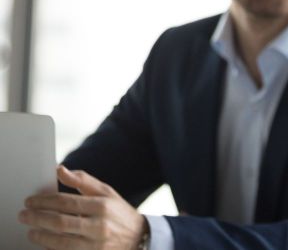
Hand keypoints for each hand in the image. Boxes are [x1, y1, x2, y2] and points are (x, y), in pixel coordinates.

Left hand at [18, 165, 146, 249]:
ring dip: (41, 236)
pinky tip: (45, 243)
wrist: (139, 238)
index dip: (44, 201)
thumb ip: (83, 181)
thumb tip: (60, 170)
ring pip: (61, 242)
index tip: (31, 201)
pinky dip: (52, 249)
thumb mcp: (106, 192)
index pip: (66, 202)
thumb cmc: (119, 213)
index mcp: (102, 205)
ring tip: (31, 231)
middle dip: (37, 218)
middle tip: (24, 215)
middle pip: (60, 222)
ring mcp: (96, 244)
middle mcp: (100, 225)